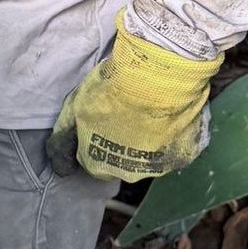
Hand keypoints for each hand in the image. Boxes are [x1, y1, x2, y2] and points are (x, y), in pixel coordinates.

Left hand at [49, 17, 221, 182]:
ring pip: (151, 155)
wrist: (156, 75)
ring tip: (150, 111)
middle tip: (128, 112)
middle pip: (123, 161)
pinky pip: (177, 146)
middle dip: (123, 142)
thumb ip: (62, 142)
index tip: (104, 119)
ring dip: (150, 139)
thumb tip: (61, 172)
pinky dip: (174, 133)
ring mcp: (160, 166)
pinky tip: (170, 113)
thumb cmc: (110, 90)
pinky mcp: (186, 153)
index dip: (97, 138)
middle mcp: (130, 174)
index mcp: (100, 166)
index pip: (94, 161)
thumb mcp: (73, 111)